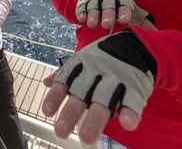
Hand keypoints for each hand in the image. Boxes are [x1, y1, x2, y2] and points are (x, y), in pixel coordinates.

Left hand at [41, 32, 155, 144]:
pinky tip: (127, 124)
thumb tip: (46, 83)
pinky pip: (132, 98)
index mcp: (81, 65)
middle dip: (71, 112)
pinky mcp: (135, 85)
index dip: (55, 96)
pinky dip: (130, 111)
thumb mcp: (82, 60)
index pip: (65, 80)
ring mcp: (116, 78)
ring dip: (96, 118)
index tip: (46, 112)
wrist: (136, 44)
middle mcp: (95, 72)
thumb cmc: (103, 57)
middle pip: (82, 92)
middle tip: (61, 131)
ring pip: (104, 98)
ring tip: (87, 137)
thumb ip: (65, 73)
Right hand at [76, 0, 153, 30]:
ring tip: (93, 25)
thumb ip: (143, 23)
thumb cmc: (121, 8)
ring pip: (95, 5)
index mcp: (123, 0)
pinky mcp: (84, 1)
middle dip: (108, 13)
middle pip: (109, 4)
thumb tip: (157, 35)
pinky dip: (81, 12)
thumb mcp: (132, 12)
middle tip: (107, 25)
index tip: (124, 20)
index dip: (124, 11)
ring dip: (93, 14)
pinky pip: (82, 6)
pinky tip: (81, 20)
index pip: (125, 4)